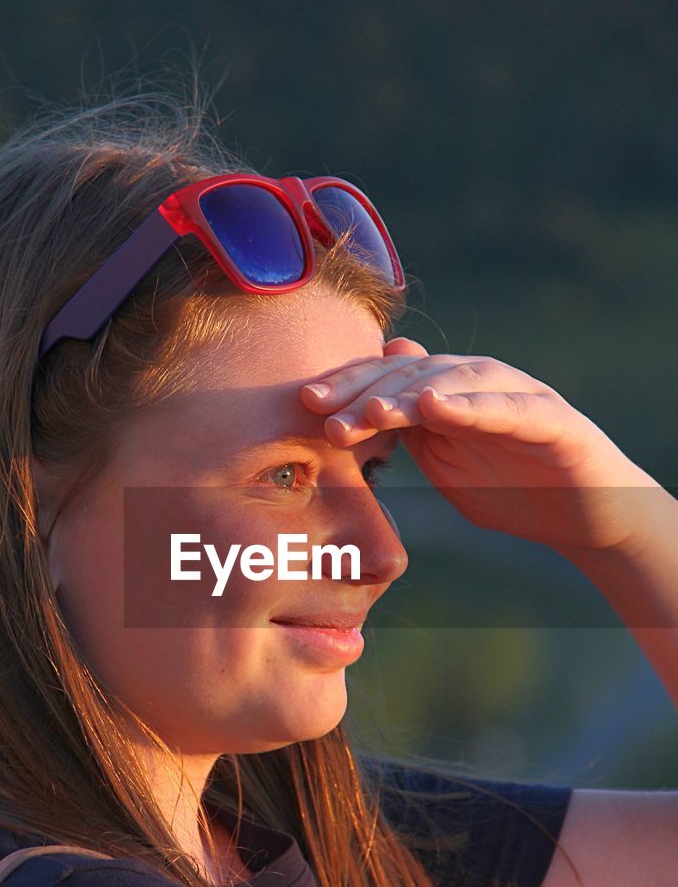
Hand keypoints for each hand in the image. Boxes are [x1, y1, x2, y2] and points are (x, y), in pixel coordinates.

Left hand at [300, 336, 658, 557]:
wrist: (582, 514)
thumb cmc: (508, 486)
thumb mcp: (443, 462)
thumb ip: (404, 435)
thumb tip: (356, 408)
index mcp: (444, 391)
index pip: (386, 378)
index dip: (347, 385)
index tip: (304, 404)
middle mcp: (474, 381)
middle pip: (409, 372)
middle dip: (362, 390)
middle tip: (322, 411)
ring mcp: (513, 393)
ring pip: (451, 382)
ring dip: (406, 395)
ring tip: (370, 412)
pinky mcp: (548, 417)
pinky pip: (506, 406)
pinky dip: (469, 403)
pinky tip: (436, 405)